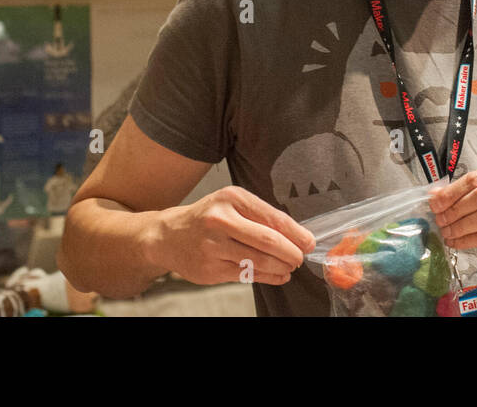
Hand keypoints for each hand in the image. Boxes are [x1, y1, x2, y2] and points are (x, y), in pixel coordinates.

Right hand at [142, 186, 315, 285]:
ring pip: (259, 261)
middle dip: (291, 252)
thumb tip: (296, 234)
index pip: (273, 218)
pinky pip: (247, 275)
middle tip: (301, 257)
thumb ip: (260, 216)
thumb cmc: (207, 217)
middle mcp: (221, 220)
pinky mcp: (210, 269)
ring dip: (281, 267)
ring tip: (290, 267)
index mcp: (231, 198)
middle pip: (268, 241)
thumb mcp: (232, 204)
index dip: (296, 233)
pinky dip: (268, 277)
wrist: (168, 235)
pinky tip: (277, 275)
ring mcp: (213, 247)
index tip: (309, 241)